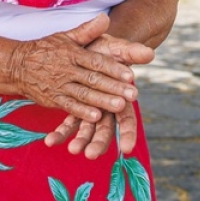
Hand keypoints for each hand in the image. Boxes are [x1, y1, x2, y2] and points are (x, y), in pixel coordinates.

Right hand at [7, 15, 138, 122]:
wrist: (17, 65)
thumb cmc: (46, 49)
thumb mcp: (65, 36)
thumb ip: (87, 30)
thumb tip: (105, 18)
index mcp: (72, 53)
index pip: (96, 61)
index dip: (113, 68)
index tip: (130, 75)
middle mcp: (67, 70)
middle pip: (93, 79)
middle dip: (113, 87)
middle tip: (133, 94)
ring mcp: (59, 85)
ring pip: (84, 94)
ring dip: (102, 101)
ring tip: (119, 106)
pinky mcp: (53, 99)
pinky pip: (69, 106)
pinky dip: (82, 112)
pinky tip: (96, 116)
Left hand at [45, 34, 153, 157]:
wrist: (87, 46)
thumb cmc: (106, 50)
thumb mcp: (117, 48)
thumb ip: (131, 52)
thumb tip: (150, 52)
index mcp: (120, 98)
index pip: (127, 119)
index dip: (127, 133)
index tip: (127, 148)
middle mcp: (106, 108)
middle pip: (105, 129)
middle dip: (99, 143)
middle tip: (91, 154)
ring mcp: (90, 110)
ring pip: (86, 130)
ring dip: (80, 140)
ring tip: (72, 150)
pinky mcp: (74, 109)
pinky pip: (68, 123)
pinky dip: (60, 132)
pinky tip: (49, 141)